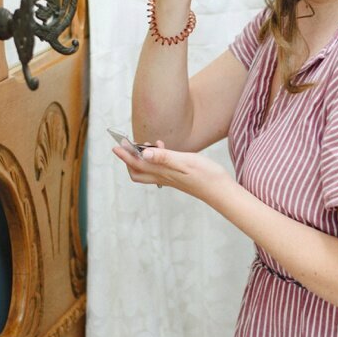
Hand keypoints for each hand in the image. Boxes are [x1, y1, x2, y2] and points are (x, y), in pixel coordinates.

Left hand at [112, 140, 229, 202]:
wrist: (221, 190)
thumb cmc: (207, 176)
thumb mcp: (186, 162)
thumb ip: (165, 157)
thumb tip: (143, 154)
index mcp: (163, 172)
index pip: (138, 163)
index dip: (125, 154)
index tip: (116, 145)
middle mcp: (164, 177)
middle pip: (137, 172)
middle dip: (129, 160)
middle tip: (131, 146)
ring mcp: (170, 179)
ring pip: (147, 172)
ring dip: (142, 160)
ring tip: (149, 146)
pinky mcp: (177, 179)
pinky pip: (158, 171)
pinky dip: (155, 161)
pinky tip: (164, 152)